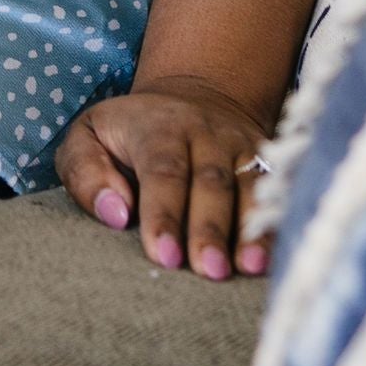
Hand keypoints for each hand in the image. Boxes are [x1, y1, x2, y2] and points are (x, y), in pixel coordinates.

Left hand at [54, 77, 271, 279]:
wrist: (194, 95)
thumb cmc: (130, 133)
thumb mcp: (90, 135)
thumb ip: (86, 172)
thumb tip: (114, 213)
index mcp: (158, 126)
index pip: (162, 170)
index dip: (164, 213)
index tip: (163, 255)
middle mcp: (206, 134)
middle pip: (211, 182)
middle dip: (209, 228)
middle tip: (207, 270)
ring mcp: (242, 147)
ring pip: (251, 187)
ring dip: (251, 229)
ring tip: (248, 267)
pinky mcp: (268, 162)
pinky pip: (279, 193)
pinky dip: (277, 225)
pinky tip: (274, 259)